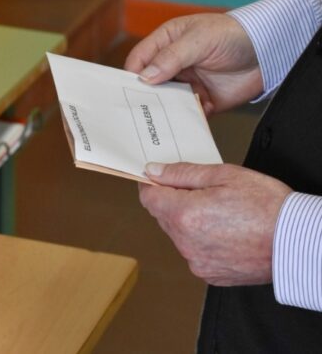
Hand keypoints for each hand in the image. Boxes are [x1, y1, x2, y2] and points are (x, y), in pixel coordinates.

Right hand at [124, 14, 262, 113]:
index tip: (126, 92)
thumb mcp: (199, 40)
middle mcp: (172, 66)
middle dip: (143, 98)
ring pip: (166, 102)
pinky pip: (187, 114)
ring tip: (157, 124)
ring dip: (164, 111)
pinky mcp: (202, 101)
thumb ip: (171, 58)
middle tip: (136, 113)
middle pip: (148, 85)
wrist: (270, 50)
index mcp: (165, 43)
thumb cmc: (233, 34)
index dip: (131, 76)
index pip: (139, 61)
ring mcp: (186, 84)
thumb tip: (144, 77)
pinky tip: (185, 123)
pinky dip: (185, 120)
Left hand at [141, 162, 290, 285]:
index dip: (154, 185)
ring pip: (179, 235)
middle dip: (176, 202)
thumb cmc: (267, 207)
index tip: (162, 179)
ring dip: (190, 223)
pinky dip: (204, 242)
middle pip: (163, 216)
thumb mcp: (224, 175)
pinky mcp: (209, 274)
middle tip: (205, 193)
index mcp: (184, 215)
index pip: (148, 198)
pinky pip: (195, 252)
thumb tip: (155, 171)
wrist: (298, 242)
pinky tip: (226, 233)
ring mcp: (196, 261)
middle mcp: (185, 242)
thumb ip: (183, 173)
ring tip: (222, 214)